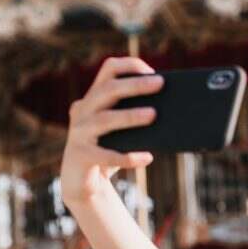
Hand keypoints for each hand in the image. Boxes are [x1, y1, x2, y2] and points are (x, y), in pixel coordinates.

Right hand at [59, 57, 162, 205]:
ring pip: (105, 119)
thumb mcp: (120, 131)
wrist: (82, 182)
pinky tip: (147, 158)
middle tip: (160, 84)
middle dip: (134, 85)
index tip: (152, 72)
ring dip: (130, 115)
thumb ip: (134, 117)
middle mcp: (82, 111)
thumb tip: (169, 111)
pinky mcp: (80, 155)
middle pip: (107, 90)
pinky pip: (106, 155)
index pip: (108, 69)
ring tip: (153, 115)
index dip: (130, 66)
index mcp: (93, 99)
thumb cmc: (108, 151)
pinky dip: (128, 157)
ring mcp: (78, 133)